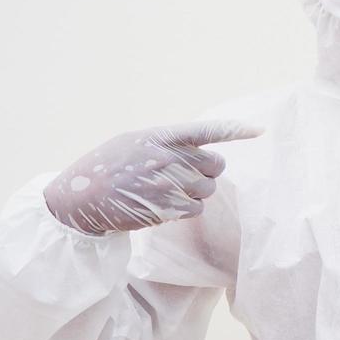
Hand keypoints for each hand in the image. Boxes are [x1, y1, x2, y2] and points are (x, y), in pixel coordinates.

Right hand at [43, 120, 264, 235]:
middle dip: (208, 172)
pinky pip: (196, 210)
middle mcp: (168, 157)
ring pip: (207, 190)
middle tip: (186, 176)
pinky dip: (186, 210)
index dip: (235, 130)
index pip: (207, 130)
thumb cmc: (107, 167)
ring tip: (166, 191)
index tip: (260, 130)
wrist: (80, 197)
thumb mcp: (133, 142)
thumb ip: (166, 142)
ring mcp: (168, 183)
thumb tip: (199, 151)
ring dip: (195, 193)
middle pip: (215, 165)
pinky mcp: (167, 208)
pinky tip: (163, 205)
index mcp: (160, 136)